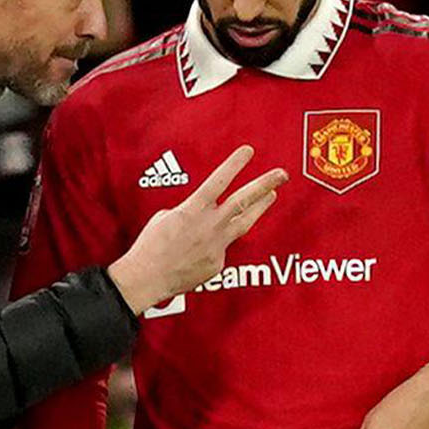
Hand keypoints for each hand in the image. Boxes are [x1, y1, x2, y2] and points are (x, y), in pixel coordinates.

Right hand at [108, 145, 285, 313]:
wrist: (147, 277)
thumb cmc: (151, 246)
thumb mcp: (166, 217)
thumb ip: (190, 212)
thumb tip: (202, 214)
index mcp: (193, 210)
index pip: (219, 181)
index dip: (235, 164)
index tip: (249, 151)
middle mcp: (209, 225)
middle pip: (243, 200)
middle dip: (264, 184)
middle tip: (281, 174)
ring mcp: (216, 245)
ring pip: (245, 222)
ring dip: (260, 207)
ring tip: (272, 195)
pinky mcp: (217, 263)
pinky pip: (221, 248)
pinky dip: (215, 244)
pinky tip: (202, 248)